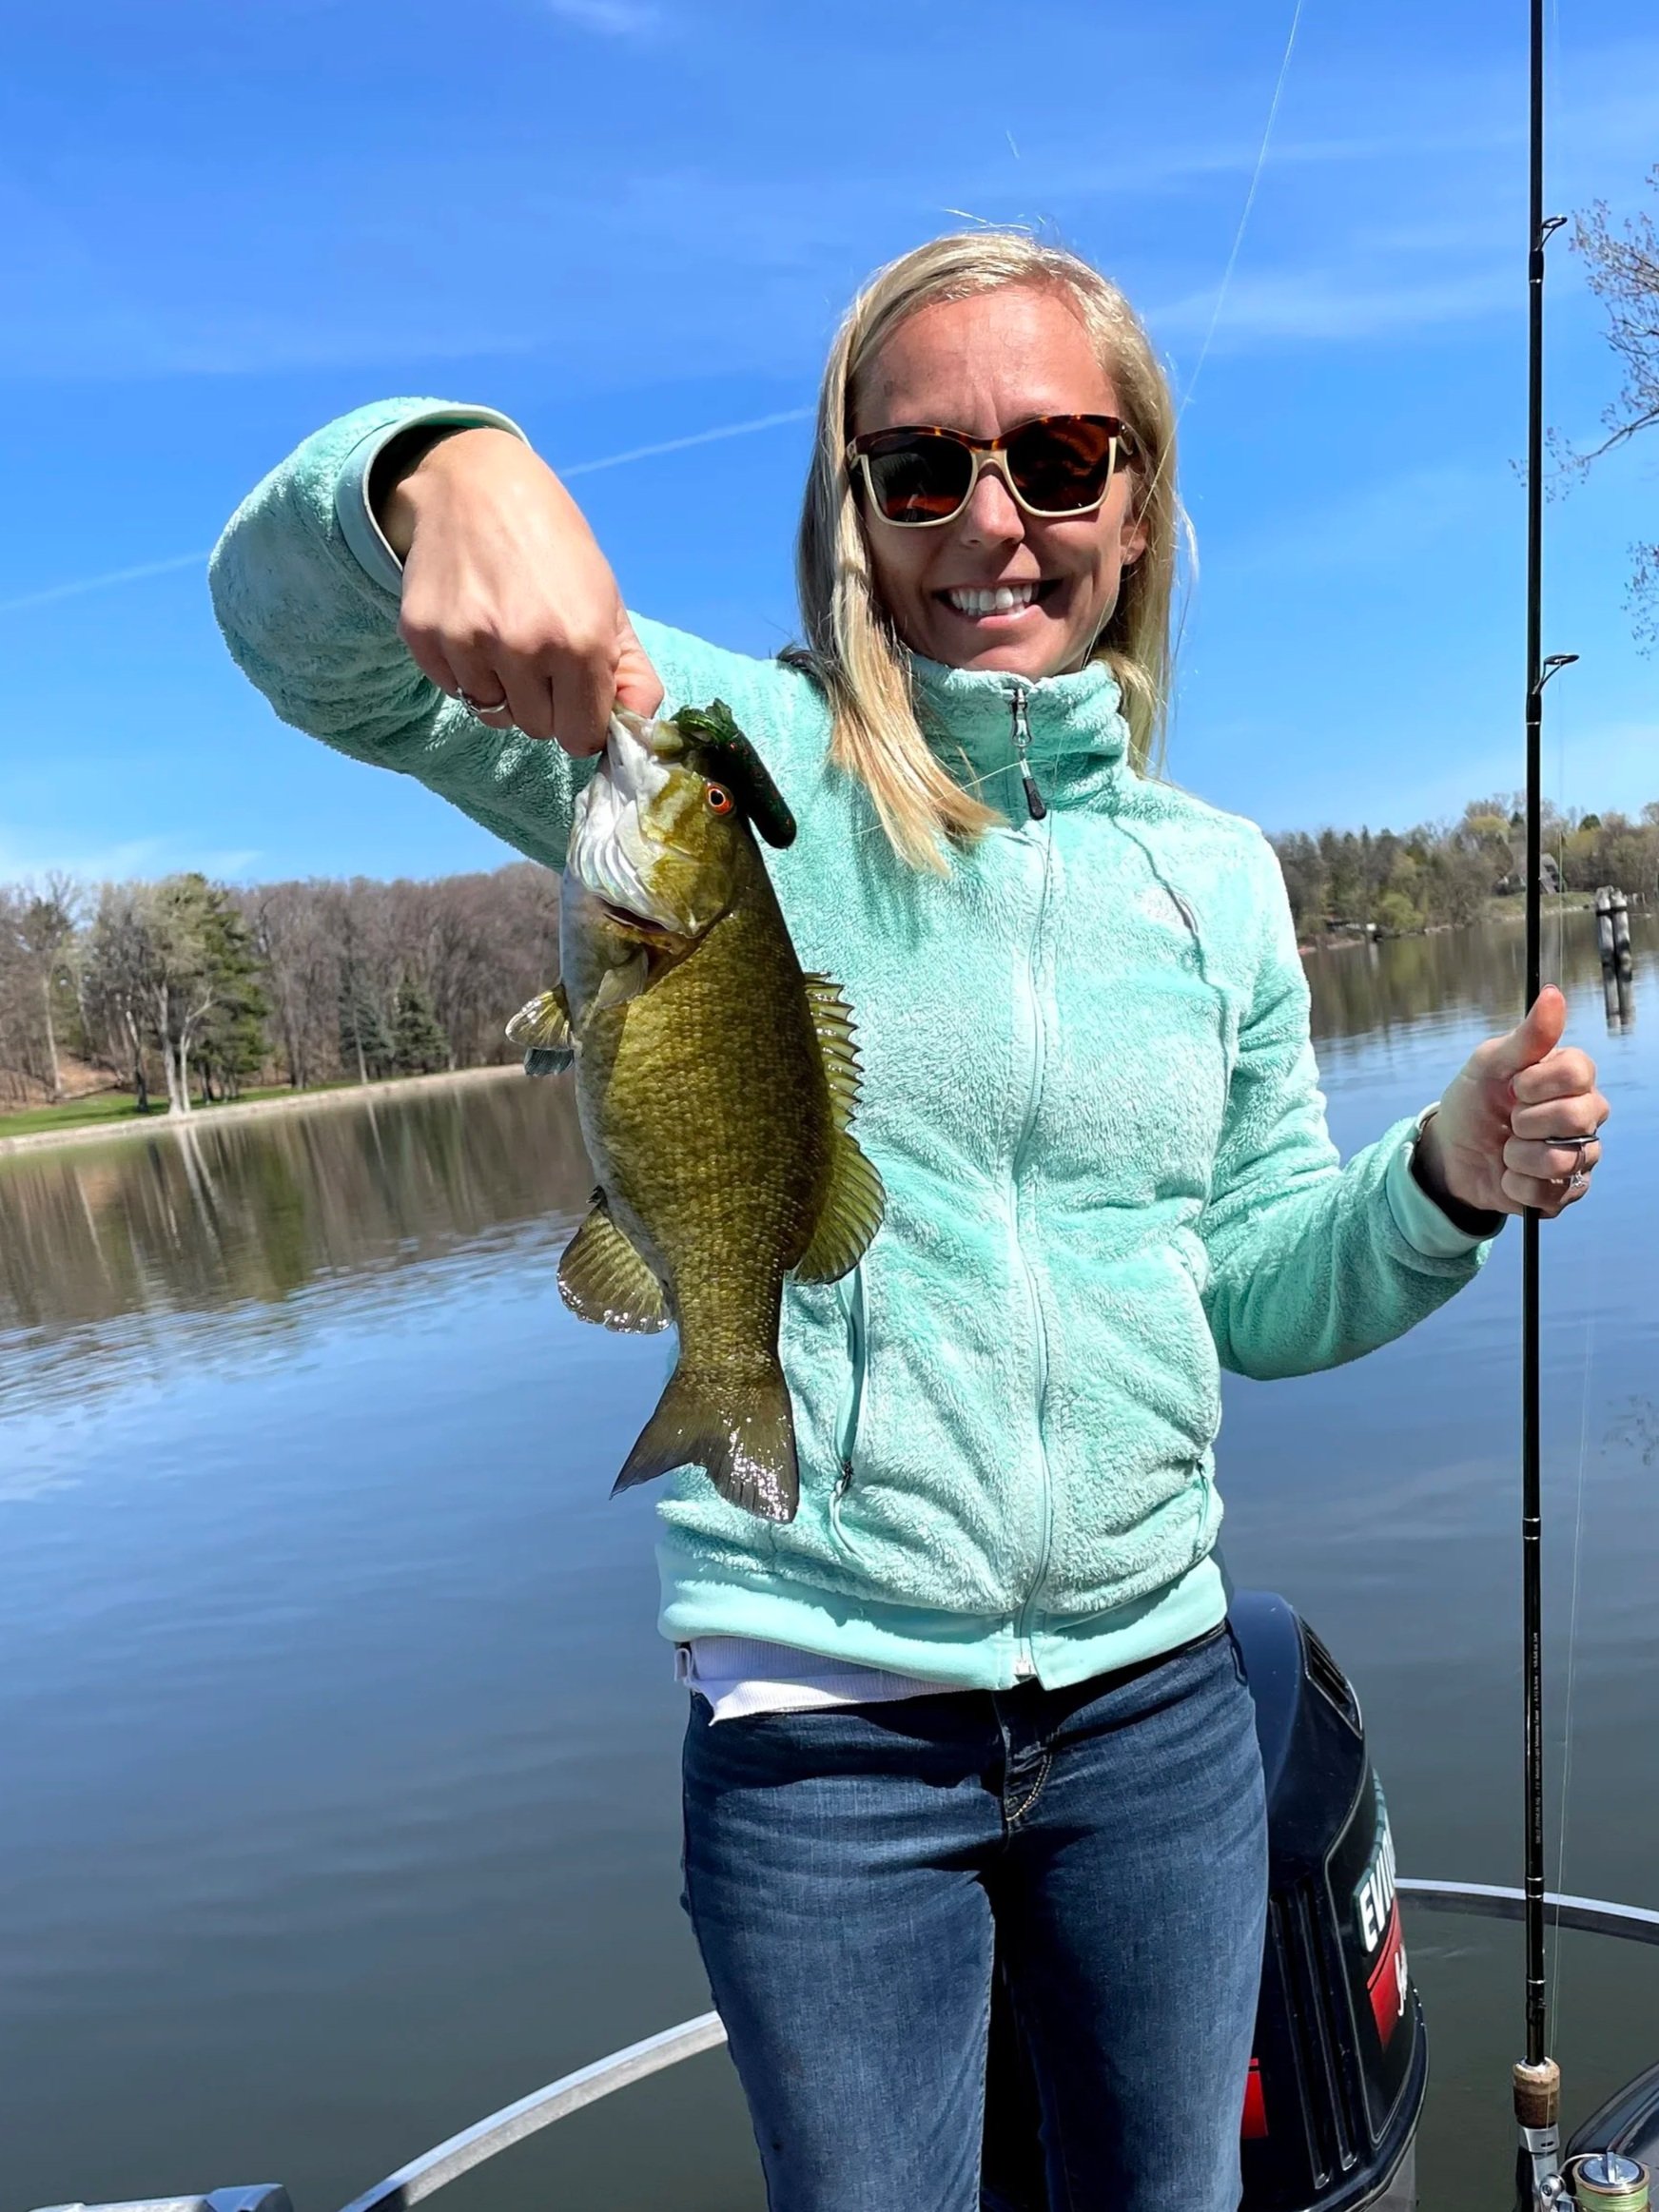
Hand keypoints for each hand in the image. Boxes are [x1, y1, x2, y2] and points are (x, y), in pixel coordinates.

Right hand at [383, 427, 662, 752]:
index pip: (581, 738)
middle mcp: (523, 646)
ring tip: (506, 637)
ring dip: (505, 690)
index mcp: (581, 641)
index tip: (578, 700)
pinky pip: (454, 690)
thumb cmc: (555, 546)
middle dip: (546, 705)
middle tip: (542, 655)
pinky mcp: (423, 635)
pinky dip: (466, 672)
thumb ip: (633, 673)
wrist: (478, 485)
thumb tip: (639, 729)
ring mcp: (468, 642)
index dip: (583, 723)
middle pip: (539, 730)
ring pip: (493, 715)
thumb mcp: (608, 602)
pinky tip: (474, 626)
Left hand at [1415, 985, 1607, 1219]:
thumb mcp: (1489, 1064)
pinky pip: (1551, 1193)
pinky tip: (1509, 1175)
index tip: (1513, 1085)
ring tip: (1507, 1149)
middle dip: (1526, 1120)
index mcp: (1573, 1077)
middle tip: (1509, 1119)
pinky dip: (1516, 1185)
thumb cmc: (1475, 1100)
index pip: (1580, 1071)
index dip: (1537, 1082)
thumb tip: (1554, 993)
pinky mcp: (1567, 1191)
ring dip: (1519, 1155)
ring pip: (1565, 1159)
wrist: (1452, 1152)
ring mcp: (1580, 1154)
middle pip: (1579, 1116)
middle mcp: (1586, 1114)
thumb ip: (1526, 1036)